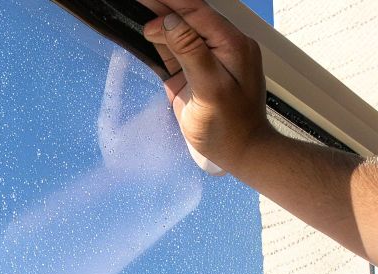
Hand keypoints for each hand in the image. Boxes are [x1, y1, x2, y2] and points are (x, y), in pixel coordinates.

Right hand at [142, 0, 273, 171]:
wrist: (240, 153)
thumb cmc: (230, 128)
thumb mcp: (211, 89)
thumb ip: (191, 52)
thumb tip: (170, 22)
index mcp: (232, 44)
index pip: (196, 11)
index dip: (170, 1)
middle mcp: (221, 46)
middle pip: (187, 16)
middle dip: (162, 7)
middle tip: (138, 1)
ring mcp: (208, 58)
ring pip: (180, 31)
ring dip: (159, 21)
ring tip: (137, 10)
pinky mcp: (194, 72)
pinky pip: (176, 49)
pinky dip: (161, 40)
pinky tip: (147, 32)